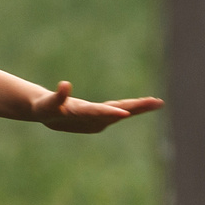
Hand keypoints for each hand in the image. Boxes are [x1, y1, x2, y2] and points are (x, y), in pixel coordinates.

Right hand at [32, 83, 162, 133]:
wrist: (48, 117)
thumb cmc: (46, 109)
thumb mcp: (49, 103)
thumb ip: (58, 96)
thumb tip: (65, 84)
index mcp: (82, 115)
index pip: (99, 113)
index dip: (111, 112)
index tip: (126, 113)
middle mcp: (95, 119)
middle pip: (119, 111)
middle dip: (137, 107)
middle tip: (156, 102)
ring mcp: (100, 119)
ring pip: (123, 110)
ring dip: (140, 107)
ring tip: (158, 102)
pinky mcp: (102, 117)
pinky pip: (121, 109)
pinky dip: (134, 106)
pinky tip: (145, 104)